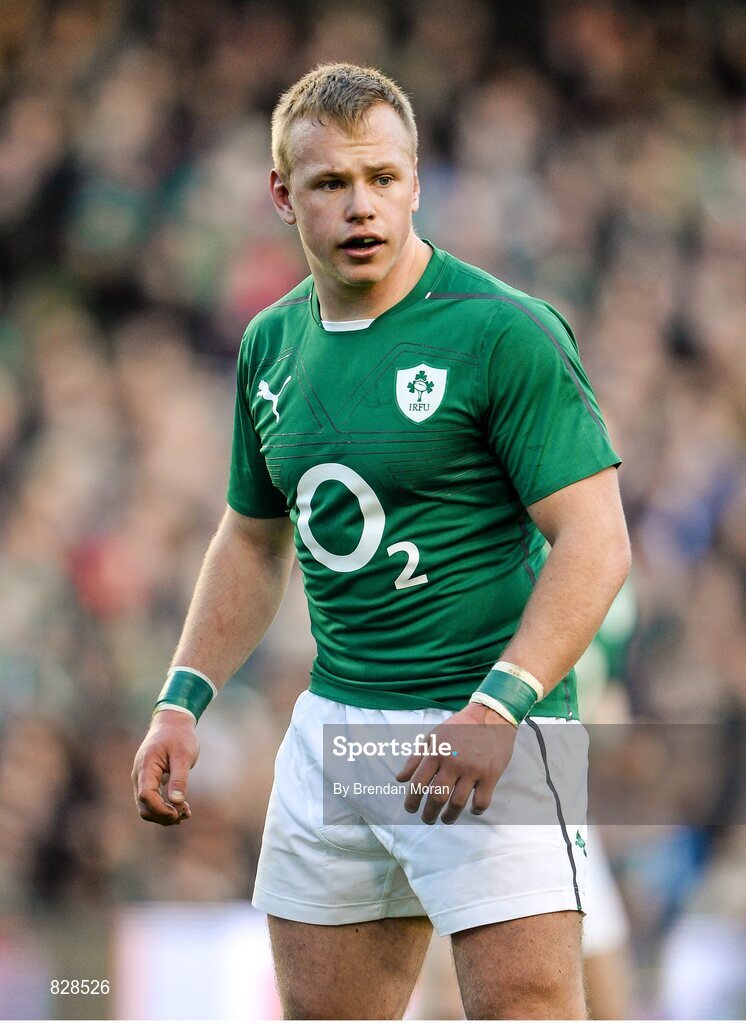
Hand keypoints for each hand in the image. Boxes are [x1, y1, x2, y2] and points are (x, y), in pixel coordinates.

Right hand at [132, 710, 199, 824]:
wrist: (173, 722)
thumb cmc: (179, 736)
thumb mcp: (183, 755)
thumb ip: (179, 778)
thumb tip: (176, 802)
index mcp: (146, 767)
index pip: (145, 796)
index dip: (160, 809)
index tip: (178, 812)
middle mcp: (139, 775)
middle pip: (144, 807)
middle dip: (163, 816)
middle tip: (185, 814)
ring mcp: (142, 779)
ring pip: (147, 807)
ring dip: (164, 814)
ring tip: (186, 812)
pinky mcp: (149, 781)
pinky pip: (152, 800)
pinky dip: (164, 808)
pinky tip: (181, 808)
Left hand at [396, 703, 516, 824]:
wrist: (491, 716)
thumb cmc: (459, 727)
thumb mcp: (433, 737)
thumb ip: (415, 758)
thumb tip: (399, 779)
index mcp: (436, 752)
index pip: (418, 783)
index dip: (411, 800)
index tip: (410, 809)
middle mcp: (452, 762)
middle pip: (437, 798)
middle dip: (428, 814)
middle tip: (427, 819)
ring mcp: (472, 770)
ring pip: (457, 803)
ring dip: (449, 817)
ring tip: (446, 819)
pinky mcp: (490, 775)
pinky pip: (481, 801)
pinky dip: (476, 811)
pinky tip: (471, 810)